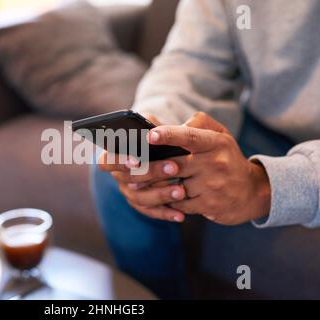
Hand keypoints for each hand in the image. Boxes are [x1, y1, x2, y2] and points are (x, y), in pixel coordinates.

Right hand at [97, 114, 186, 221]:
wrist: (171, 153)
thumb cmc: (159, 136)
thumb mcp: (154, 126)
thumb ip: (152, 125)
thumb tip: (156, 130)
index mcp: (114, 154)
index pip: (108, 160)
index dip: (120, 161)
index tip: (137, 161)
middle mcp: (119, 175)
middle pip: (129, 178)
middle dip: (151, 173)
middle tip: (174, 167)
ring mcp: (129, 192)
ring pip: (140, 198)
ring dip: (161, 194)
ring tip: (181, 191)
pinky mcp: (142, 206)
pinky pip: (151, 212)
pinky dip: (166, 213)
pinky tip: (180, 215)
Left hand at [148, 112, 270, 224]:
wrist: (251, 192)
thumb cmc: (227, 158)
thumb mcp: (221, 136)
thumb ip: (198, 124)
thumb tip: (173, 122)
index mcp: (216, 143)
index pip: (190, 137)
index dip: (169, 135)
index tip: (150, 135)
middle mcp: (216, 163)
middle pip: (174, 164)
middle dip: (149, 166)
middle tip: (128, 165)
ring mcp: (214, 186)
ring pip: (174, 186)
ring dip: (156, 186)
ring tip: (136, 184)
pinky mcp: (210, 205)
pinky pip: (180, 204)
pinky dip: (169, 202)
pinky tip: (160, 198)